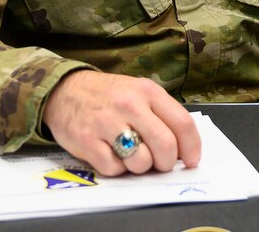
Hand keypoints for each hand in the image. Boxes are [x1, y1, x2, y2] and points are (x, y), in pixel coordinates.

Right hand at [42, 70, 200, 176]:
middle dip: (167, 162)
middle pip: (165, 145)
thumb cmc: (109, 95)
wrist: (66, 90)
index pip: (182, 123)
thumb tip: (183, 149)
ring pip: (141, 161)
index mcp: (148, 91)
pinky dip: (117, 169)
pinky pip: (114, 169)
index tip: (192, 161)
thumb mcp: (139, 93)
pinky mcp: (87, 141)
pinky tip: (112, 155)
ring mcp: (107, 123)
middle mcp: (130, 105)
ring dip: (141, 167)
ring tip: (132, 155)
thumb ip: (161, 115)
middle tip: (160, 163)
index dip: (192, 147)